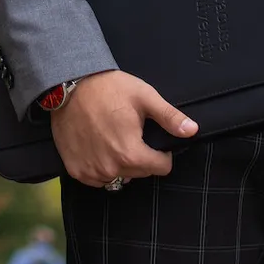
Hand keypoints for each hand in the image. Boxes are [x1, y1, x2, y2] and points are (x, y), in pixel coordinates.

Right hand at [50, 69, 197, 186]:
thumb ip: (169, 117)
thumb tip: (193, 131)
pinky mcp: (75, 170)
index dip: (162, 153)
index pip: (160, 168)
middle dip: (141, 156)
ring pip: (118, 177)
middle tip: (131, 131)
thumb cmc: (110, 88)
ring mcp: (91, 172)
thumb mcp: (144, 97)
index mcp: (131, 153)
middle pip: (140, 172)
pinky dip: (101, 166)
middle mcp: (111, 169)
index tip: (153, 138)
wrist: (71, 85)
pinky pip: (97, 178)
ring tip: (114, 136)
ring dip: (121, 162)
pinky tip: (99, 145)